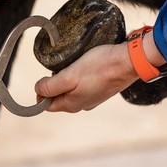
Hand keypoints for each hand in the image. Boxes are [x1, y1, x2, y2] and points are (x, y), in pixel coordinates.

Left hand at [34, 30, 166, 112]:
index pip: (47, 105)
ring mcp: (93, 98)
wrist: (128, 61)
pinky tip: (83, 67)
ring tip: (71, 66)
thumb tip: (38, 91)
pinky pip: (82, 86)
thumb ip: (51, 86)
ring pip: (71, 91)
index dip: (41, 92)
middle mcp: (82, 105)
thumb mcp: (69, 76)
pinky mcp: (101, 89)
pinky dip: (78, 78)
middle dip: (53, 85)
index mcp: (72, 105)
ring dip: (66, 80)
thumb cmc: (99, 67)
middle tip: (58, 69)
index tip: (45, 77)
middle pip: (58, 98)